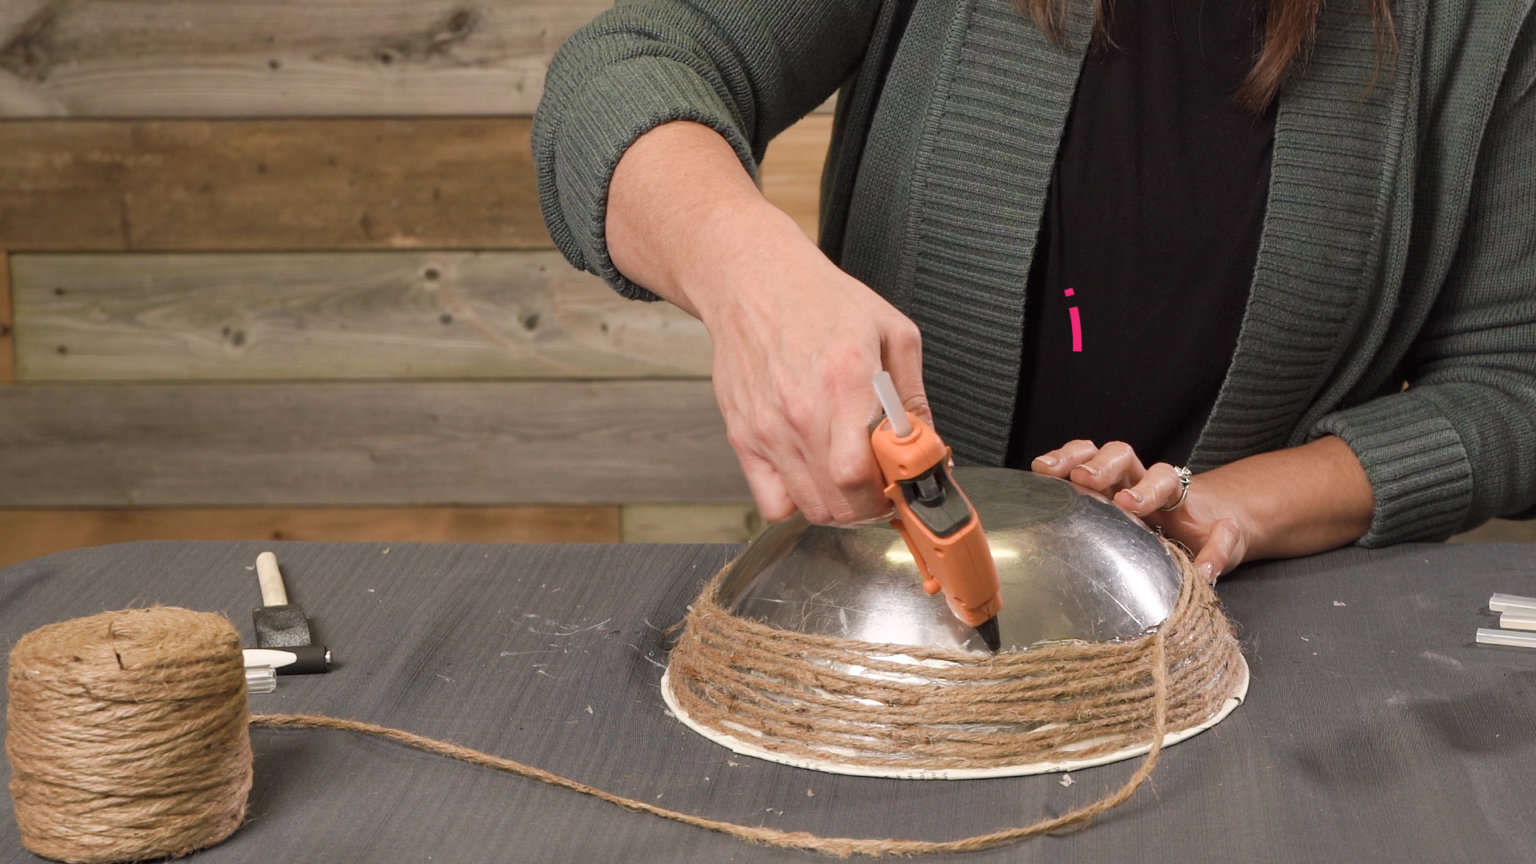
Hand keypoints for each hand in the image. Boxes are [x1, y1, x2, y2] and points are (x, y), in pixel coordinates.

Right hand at [695, 233, 929, 524]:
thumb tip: (929, 446)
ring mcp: (769, 430)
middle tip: (882, 482)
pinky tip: (812, 475)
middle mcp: (803, 412)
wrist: (755, 283)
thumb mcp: (891, 331)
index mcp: (846, 382)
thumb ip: (913, 395)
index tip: (905, 482)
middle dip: (872, 503)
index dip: (892, 491)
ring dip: (840, 505)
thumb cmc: (821, 302)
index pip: (864, 474)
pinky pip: (772, 503)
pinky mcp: (743, 438)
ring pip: (812, 508)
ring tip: (849, 476)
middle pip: (841, 502)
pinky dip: (797, 502)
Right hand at [1030, 440, 1251, 583]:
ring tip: (1046, 469)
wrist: (1189, 520)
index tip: (1130, 503)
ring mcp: (1112, 479)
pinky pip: (1072, 464)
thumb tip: (1220, 545)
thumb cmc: (1198, 535)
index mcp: (1170, 493)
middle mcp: (1139, 478)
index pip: (1163, 481)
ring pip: (1093, 453)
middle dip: (1103, 466)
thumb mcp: (1221, 548)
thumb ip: (1220, 550)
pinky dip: (1056, 463)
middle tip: (1085, 479)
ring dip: (1071, 457)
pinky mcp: (1090, 487)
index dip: (1147, 489)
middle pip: (1123, 456)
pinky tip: (1037, 472)